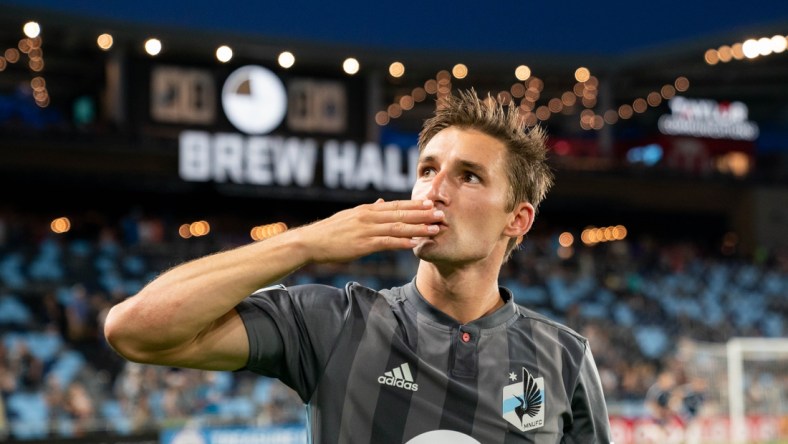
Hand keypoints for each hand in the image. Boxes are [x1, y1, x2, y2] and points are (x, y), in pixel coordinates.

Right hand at [296, 198, 444, 262]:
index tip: (431, 203)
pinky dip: (401, 243)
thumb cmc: (330, 232)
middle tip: (441, 213)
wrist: (310, 242)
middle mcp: (369, 216)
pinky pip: (386, 243)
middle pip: (401, 214)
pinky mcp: (362, 244)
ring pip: (397, 227)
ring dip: (418, 228)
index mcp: (367, 209)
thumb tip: (383, 203)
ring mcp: (366, 230)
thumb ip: (369, 210)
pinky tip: (414, 244)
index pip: (396, 205)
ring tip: (434, 229)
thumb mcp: (350, 216)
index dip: (415, 205)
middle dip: (423, 214)